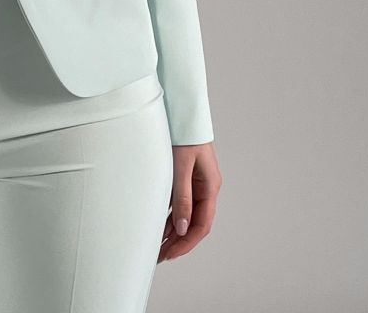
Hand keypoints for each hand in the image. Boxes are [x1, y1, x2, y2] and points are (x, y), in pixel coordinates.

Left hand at [158, 141, 221, 261]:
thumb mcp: (181, 167)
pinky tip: (159, 225)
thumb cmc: (184, 134)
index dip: (186, 242)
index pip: (201, 224)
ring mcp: (195, 182)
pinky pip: (179, 202)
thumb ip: (182, 197)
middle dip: (179, 241)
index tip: (171, 253)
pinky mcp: (184, 176)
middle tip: (161, 256)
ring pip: (185, 214)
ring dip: (172, 230)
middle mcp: (205, 187)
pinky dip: (169, 215)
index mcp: (210, 186)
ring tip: (158, 246)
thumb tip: (180, 228)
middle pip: (194, 222)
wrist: (182, 111)